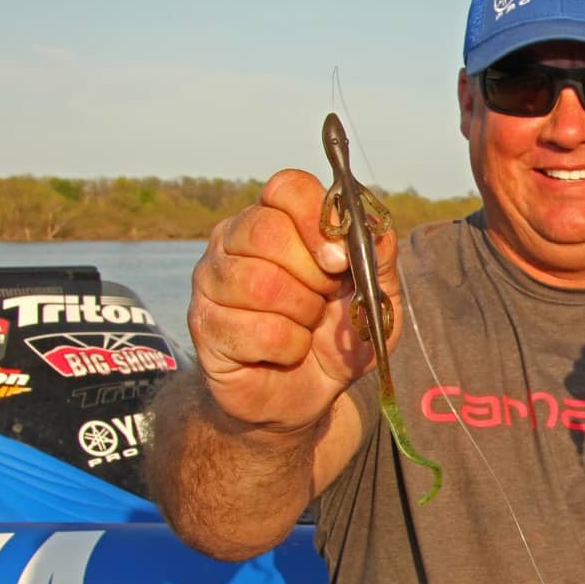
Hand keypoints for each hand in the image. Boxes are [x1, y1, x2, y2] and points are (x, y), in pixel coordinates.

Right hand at [187, 169, 399, 432]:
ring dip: (302, 315)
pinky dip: (289, 348)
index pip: (287, 188)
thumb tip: (375, 228)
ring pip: (260, 283)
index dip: (318, 220)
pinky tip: (286, 352)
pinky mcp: (204, 324)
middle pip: (266, 231)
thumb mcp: (376, 298)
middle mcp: (235, 240)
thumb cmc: (339, 337)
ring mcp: (212, 280)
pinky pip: (260, 330)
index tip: (340, 259)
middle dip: (313, 275)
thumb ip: (380, 259)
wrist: (309, 395)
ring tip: (305, 328)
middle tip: (322, 300)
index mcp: (279, 219)